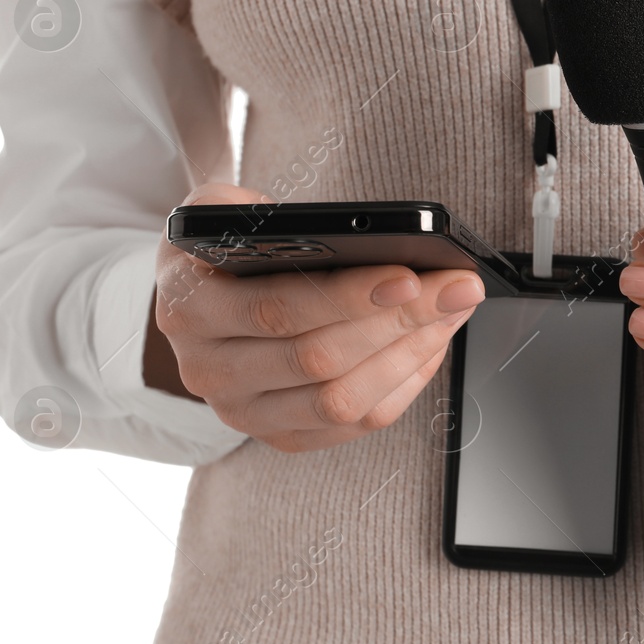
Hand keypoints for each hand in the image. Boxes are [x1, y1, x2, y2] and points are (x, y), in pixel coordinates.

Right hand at [150, 183, 484, 451]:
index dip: (350, 297)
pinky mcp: (278, 435)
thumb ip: (261, 210)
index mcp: (188, 306)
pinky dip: (403, 385)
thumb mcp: (221, 208)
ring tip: (451, 312)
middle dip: (401, 321)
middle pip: (319, 358)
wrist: (196, 301)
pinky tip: (430, 345)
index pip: (279, 308)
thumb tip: (351, 232)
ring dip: (410, 355)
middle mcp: (207, 369)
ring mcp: (241, 411)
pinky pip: (354, 424)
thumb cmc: (222, 249)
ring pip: (341, 400)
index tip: (409, 275)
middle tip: (455, 288)